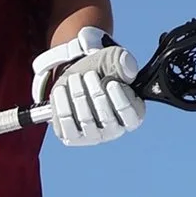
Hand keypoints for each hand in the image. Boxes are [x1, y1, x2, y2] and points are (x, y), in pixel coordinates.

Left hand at [31, 27, 144, 146]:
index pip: (130, 114)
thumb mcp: (112, 60)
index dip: (120, 97)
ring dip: (78, 93)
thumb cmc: (100, 71)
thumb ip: (123, 61)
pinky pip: (66, 122)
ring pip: (85, 119)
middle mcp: (115, 130)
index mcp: (133, 115)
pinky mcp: (72, 136)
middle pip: (106, 117)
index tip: (110, 81)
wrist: (75, 78)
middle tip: (90, 74)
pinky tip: (62, 89)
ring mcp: (93, 136)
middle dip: (95, 92)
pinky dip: (62, 103)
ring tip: (76, 78)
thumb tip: (127, 69)